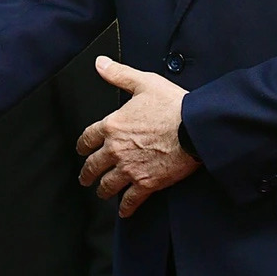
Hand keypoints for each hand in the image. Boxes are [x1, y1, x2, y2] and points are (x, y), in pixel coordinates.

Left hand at [77, 57, 197, 217]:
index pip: (87, 138)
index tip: (81, 150)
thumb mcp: (144, 83)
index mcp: (112, 125)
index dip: (82, 146)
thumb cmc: (173, 105)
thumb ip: (119, 75)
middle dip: (87, 173)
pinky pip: (130, 200)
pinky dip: (125, 208)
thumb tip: (101, 64)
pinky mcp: (147, 183)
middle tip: (85, 178)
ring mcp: (130, 169)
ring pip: (108, 185)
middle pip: (93, 166)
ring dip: (103, 190)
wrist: (194, 128)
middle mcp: (116, 150)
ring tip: (102, 193)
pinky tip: (123, 211)